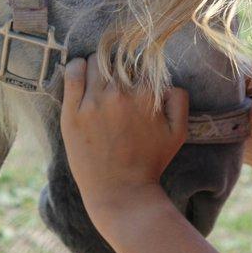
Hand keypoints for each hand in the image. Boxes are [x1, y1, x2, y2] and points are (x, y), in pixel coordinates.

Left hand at [60, 55, 188, 218]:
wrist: (121, 192)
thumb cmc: (151, 162)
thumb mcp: (178, 132)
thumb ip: (179, 99)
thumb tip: (166, 80)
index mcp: (146, 95)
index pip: (141, 63)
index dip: (138, 71)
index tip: (135, 81)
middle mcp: (120, 94)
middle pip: (117, 60)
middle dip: (119, 67)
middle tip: (117, 81)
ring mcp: (94, 102)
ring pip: (95, 63)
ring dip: (98, 66)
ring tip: (99, 78)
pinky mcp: (73, 113)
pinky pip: (72, 74)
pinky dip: (77, 66)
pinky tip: (81, 72)